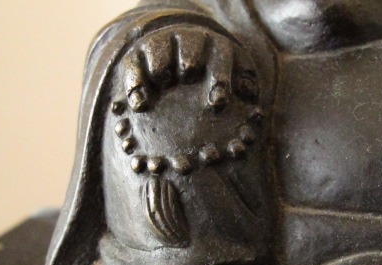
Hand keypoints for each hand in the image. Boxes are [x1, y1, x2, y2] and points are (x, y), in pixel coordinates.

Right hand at [120, 26, 257, 111]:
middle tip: (188, 79)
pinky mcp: (137, 57)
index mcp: (215, 47)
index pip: (221, 56)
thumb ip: (245, 84)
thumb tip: (249, 94)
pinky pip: (133, 67)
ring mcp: (161, 47)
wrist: (177, 49)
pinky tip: (140, 106)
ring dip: (162, 72)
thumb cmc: (213, 71)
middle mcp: (187, 42)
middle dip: (189, 66)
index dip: (220, 78)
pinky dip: (135, 86)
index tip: (218, 102)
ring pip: (160, 55)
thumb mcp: (234, 73)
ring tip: (165, 86)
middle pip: (189, 50)